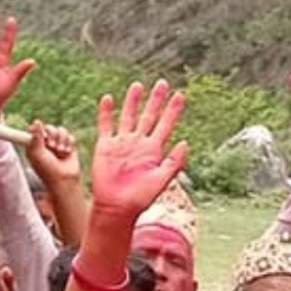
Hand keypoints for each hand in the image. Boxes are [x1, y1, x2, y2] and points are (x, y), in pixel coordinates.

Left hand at [25, 121, 80, 185]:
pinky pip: (70, 136)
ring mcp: (58, 144)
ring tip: (60, 151)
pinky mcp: (68, 146)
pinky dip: (69, 144)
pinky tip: (66, 152)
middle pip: (49, 127)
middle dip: (52, 134)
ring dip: (61, 140)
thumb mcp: (37, 154)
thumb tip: (36, 121)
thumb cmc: (47, 170)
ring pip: (61, 130)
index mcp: (35, 144)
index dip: (38, 129)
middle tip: (52, 145)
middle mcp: (46, 143)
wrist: (64, 180)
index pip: (35, 129)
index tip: (41, 135)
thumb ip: (35, 137)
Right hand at [90, 81, 187, 218]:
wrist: (117, 207)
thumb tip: (185, 142)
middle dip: (155, 100)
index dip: (173, 110)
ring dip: (132, 101)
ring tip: (137, 85)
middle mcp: (138, 143)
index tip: (180, 95)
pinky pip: (105, 125)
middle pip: (148, 116)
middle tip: (162, 83)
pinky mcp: (105, 146)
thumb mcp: (162, 180)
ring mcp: (121, 144)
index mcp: (154, 150)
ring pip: (127, 116)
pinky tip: (108, 99)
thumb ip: (174, 162)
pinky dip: (106, 112)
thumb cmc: (140, 198)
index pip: (165, 124)